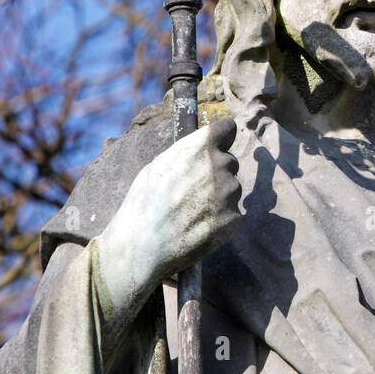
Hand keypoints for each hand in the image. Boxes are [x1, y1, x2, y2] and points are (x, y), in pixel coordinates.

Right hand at [95, 116, 241, 319]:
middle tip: (192, 189)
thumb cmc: (144, 204)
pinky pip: (230, 211)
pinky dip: (218, 217)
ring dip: (218, 195)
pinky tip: (196, 225)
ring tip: (190, 210)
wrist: (142, 245)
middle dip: (216, 171)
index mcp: (200, 147)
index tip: (217, 144)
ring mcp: (229, 193)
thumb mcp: (158, 166)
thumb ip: (187, 153)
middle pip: (230, 161)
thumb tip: (204, 145)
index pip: (227, 128)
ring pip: (231, 188)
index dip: (222, 137)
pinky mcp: (233, 218)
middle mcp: (220, 166)